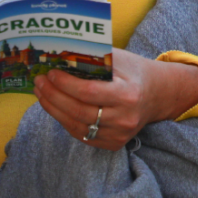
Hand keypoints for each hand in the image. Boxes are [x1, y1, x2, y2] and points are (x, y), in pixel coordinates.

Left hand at [33, 48, 197, 150]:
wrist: (158, 94)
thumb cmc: (134, 71)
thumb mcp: (120, 58)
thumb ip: (94, 57)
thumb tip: (61, 54)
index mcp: (128, 94)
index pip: (89, 92)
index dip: (66, 84)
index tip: (50, 73)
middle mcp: (125, 118)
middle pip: (79, 111)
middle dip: (54, 96)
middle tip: (39, 82)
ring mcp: (119, 134)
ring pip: (77, 126)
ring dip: (54, 109)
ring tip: (41, 93)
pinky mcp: (114, 144)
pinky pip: (82, 135)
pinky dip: (65, 121)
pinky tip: (55, 107)